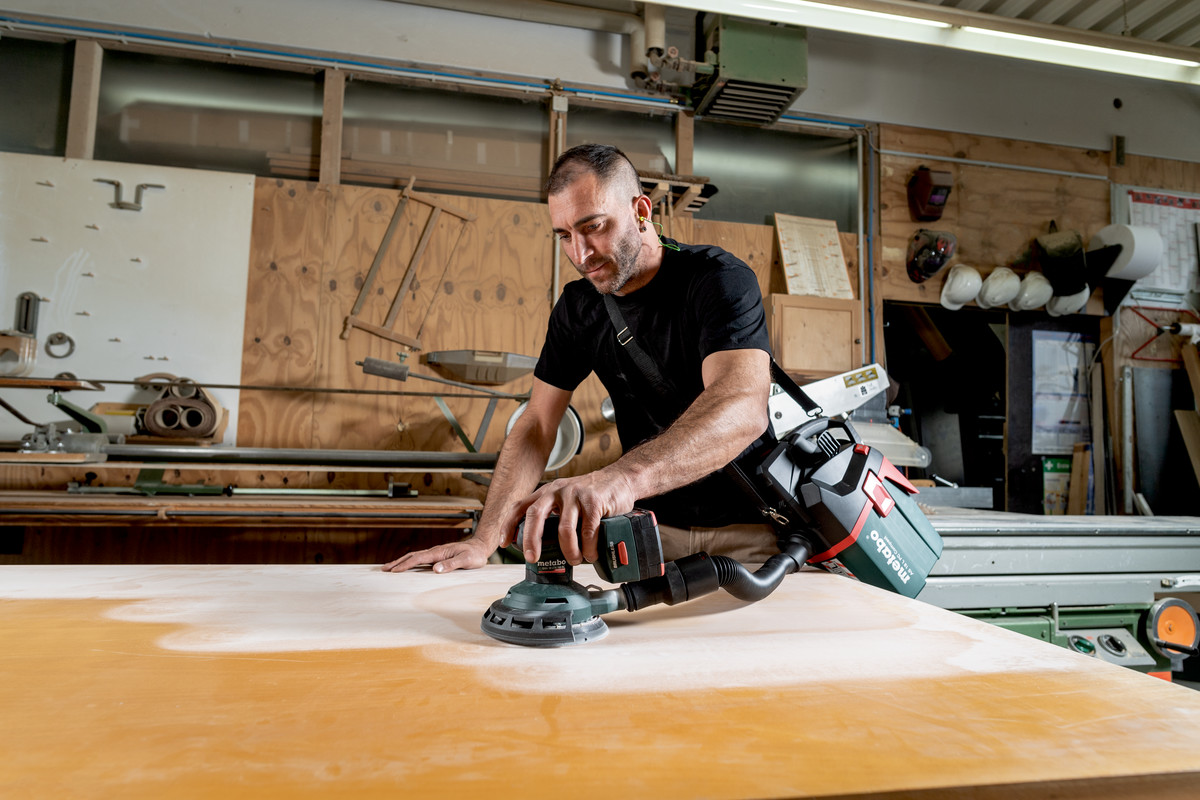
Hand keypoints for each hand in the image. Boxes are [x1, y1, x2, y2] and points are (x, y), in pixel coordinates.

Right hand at [382, 535, 494, 573]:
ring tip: (390, 568)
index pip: (418, 559)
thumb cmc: (474, 555)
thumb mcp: (466, 560)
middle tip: (384, 569)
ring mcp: (436, 553)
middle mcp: (435, 552)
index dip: (405, 565)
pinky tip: (408, 567)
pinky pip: (421, 559)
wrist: (480, 547)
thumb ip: (451, 564)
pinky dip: (411, 562)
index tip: (394, 571)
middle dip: (397, 563)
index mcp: (439, 552)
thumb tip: (436, 569)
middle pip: (412, 556)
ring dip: (402, 562)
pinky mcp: (438, 556)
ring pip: (415, 557)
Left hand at [512, 469, 637, 565]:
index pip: (521, 506)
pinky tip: (591, 554)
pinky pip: (588, 531)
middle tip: (532, 558)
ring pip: (564, 529)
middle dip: (531, 540)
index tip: (504, 543)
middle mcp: (558, 491)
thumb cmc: (591, 494)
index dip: (509, 525)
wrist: (620, 480)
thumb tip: (541, 544)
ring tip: (575, 560)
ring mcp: (576, 495)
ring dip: (569, 551)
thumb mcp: (566, 499)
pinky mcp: (594, 502)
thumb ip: (554, 515)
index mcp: (547, 492)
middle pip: (535, 515)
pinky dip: (589, 547)